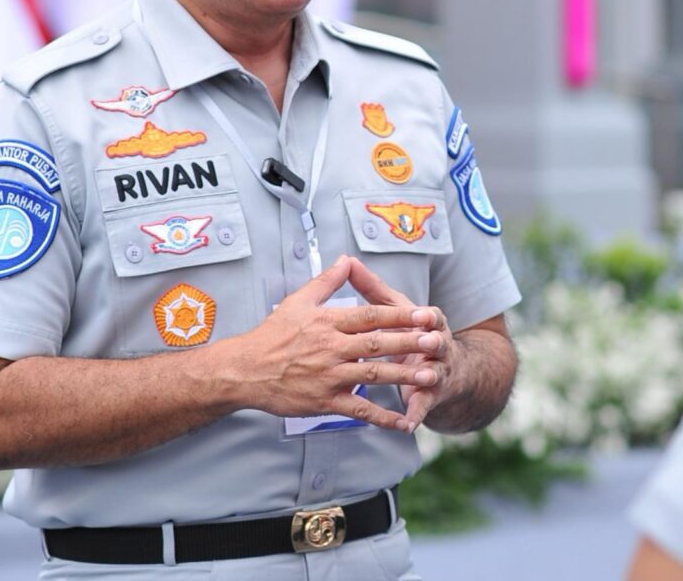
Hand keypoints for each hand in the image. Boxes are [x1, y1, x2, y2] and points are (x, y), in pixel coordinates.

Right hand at [230, 256, 437, 431]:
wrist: (245, 370)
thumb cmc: (272, 335)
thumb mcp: (298, 301)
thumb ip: (327, 282)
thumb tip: (346, 260)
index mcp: (327, 322)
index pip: (370, 316)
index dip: (400, 315)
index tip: (425, 313)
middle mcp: (331, 348)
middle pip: (377, 344)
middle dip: (410, 342)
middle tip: (437, 341)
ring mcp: (329, 376)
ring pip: (372, 375)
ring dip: (403, 376)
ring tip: (430, 375)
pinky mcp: (324, 401)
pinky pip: (358, 409)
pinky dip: (382, 417)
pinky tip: (403, 421)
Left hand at [346, 258, 454, 428]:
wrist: (446, 368)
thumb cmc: (412, 331)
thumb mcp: (395, 308)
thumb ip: (371, 288)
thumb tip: (348, 261)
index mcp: (428, 322)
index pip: (430, 315)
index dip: (428, 314)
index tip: (424, 313)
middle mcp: (436, 346)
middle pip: (435, 342)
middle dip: (432, 342)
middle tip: (428, 341)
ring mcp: (435, 372)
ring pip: (432, 374)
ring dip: (427, 376)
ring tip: (423, 378)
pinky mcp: (429, 397)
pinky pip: (422, 407)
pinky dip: (414, 414)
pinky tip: (406, 423)